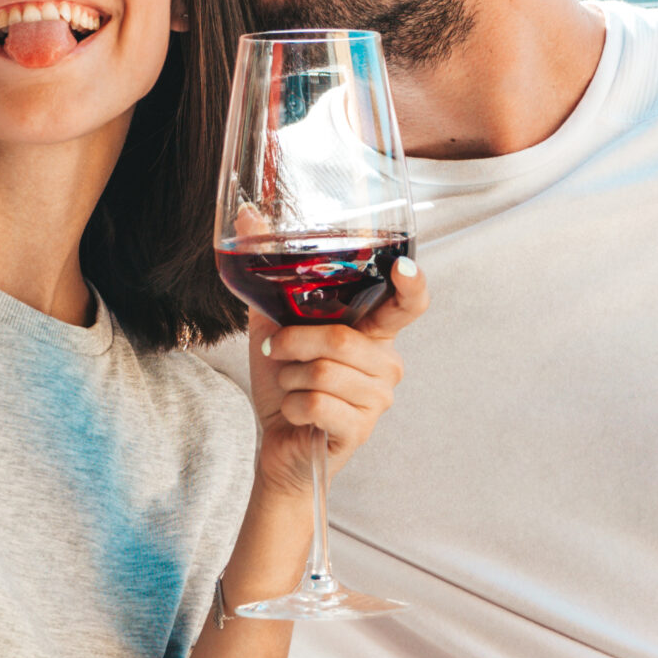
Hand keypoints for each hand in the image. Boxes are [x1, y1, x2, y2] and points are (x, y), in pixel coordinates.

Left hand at [246, 256, 428, 501]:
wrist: (277, 441)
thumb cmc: (285, 381)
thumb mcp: (272, 322)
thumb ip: (268, 273)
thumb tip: (246, 216)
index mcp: (373, 332)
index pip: (409, 304)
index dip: (411, 285)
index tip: (403, 267)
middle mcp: (386, 363)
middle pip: (339, 338)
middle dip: (293, 343)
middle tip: (278, 352)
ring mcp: (378, 399)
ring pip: (323, 371)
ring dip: (289, 378)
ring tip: (292, 385)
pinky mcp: (361, 429)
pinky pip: (316, 404)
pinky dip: (290, 405)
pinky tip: (295, 412)